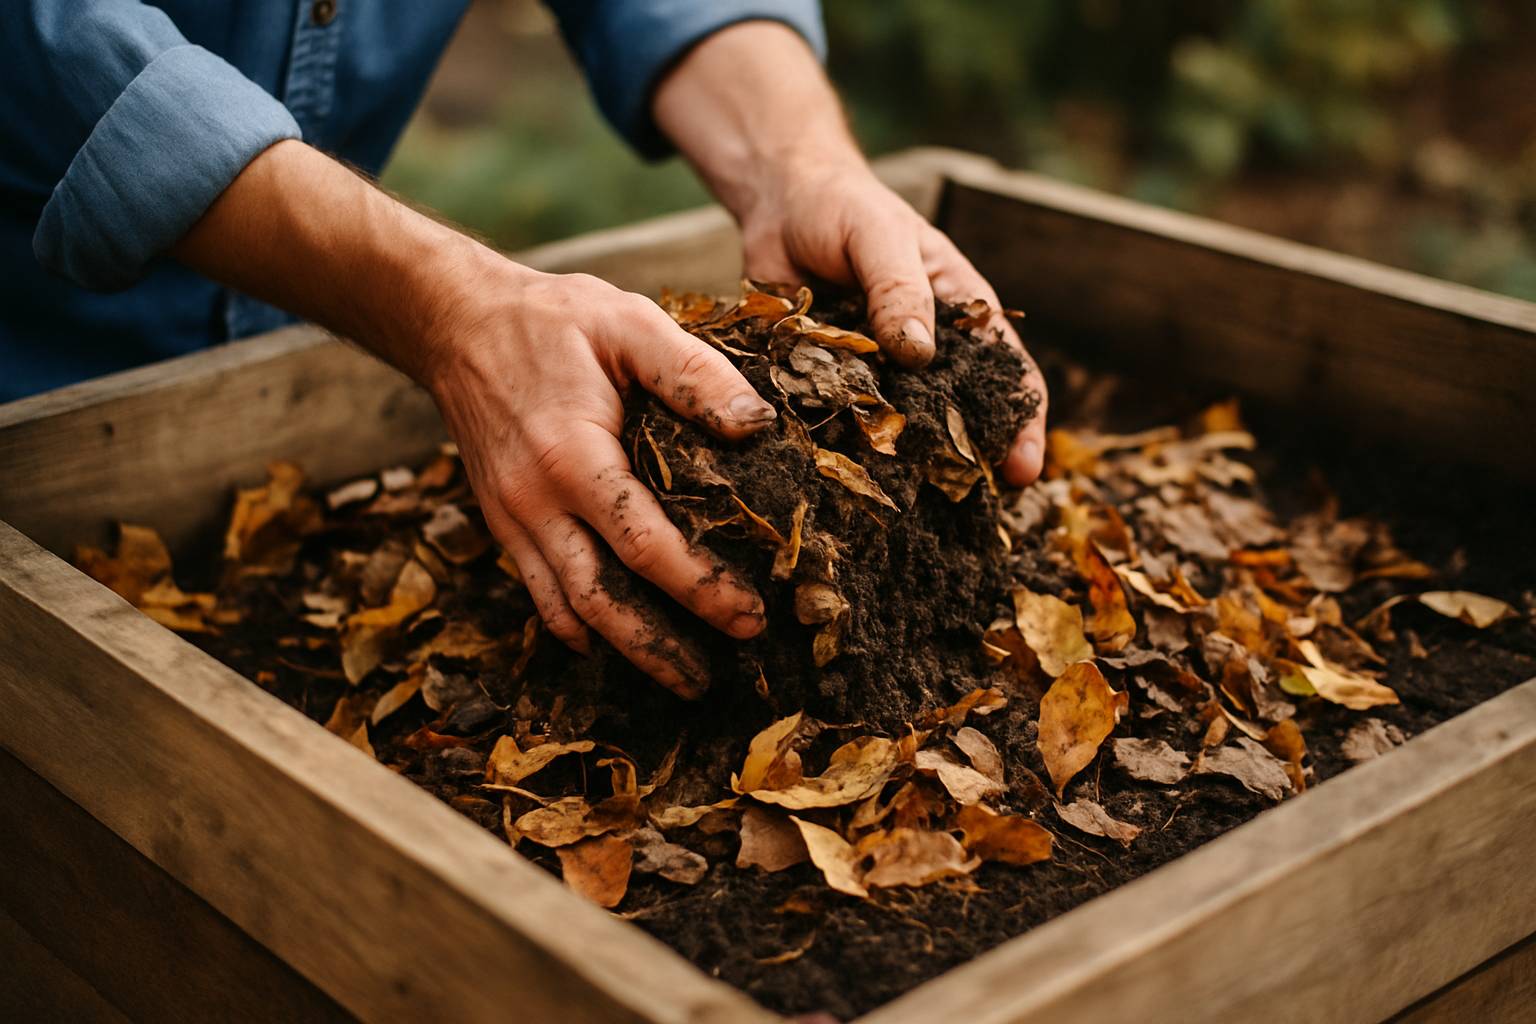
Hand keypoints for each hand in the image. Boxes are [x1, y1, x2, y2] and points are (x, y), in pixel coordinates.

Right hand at [423, 259, 776, 696]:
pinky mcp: (501, 524)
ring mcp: (511, 520)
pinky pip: (538, 594)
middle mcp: (534, 502)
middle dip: (661, 649)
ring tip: (679, 678)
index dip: (700, 588)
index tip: (750, 615)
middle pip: (600, 602)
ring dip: (623, 652)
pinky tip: (613, 644)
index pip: (644, 545)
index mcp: (572, 455)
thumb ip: (694, 373)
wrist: (455, 322)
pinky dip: (576, 627)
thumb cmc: (551, 319)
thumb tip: (757, 426)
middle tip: (716, 677)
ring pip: (566, 611)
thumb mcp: (629, 322)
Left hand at [652, 21, 1047, 485]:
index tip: (1023, 471)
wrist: (780, 204)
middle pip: (959, 418)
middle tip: (967, 515)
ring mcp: (878, 373)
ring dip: (904, 470)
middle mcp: (926, 353)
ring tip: (908, 517)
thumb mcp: (879, 236)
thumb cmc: (845, 209)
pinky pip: (840, 424)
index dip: (1024, 424)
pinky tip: (842, 486)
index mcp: (961, 313)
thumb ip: (898, 289)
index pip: (1008, 374)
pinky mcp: (829, 384)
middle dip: (967, 465)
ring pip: (899, 431)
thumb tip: (919, 353)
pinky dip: (844, 452)